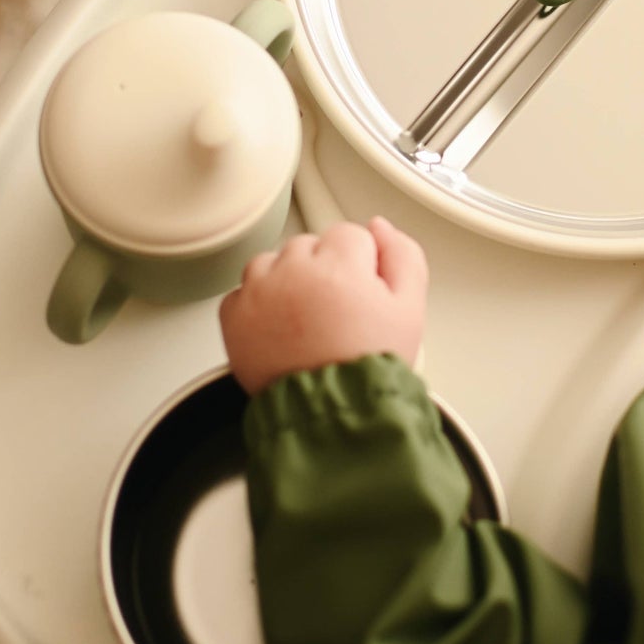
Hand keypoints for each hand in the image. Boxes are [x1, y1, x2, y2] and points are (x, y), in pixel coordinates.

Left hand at [219, 216, 427, 394]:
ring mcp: (258, 291)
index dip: (363, 269)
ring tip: (308, 323)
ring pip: (275, 263)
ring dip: (289, 282)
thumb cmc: (367, 367)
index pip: (352, 235)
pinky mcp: (233, 315)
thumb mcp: (410, 310)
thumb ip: (403, 256)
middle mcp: (292, 270)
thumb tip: (379, 227)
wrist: (327, 416)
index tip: (362, 298)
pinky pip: (245, 292)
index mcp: (338, 263)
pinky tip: (282, 332)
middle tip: (338, 316)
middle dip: (325, 272)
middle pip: (312, 246)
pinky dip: (260, 306)